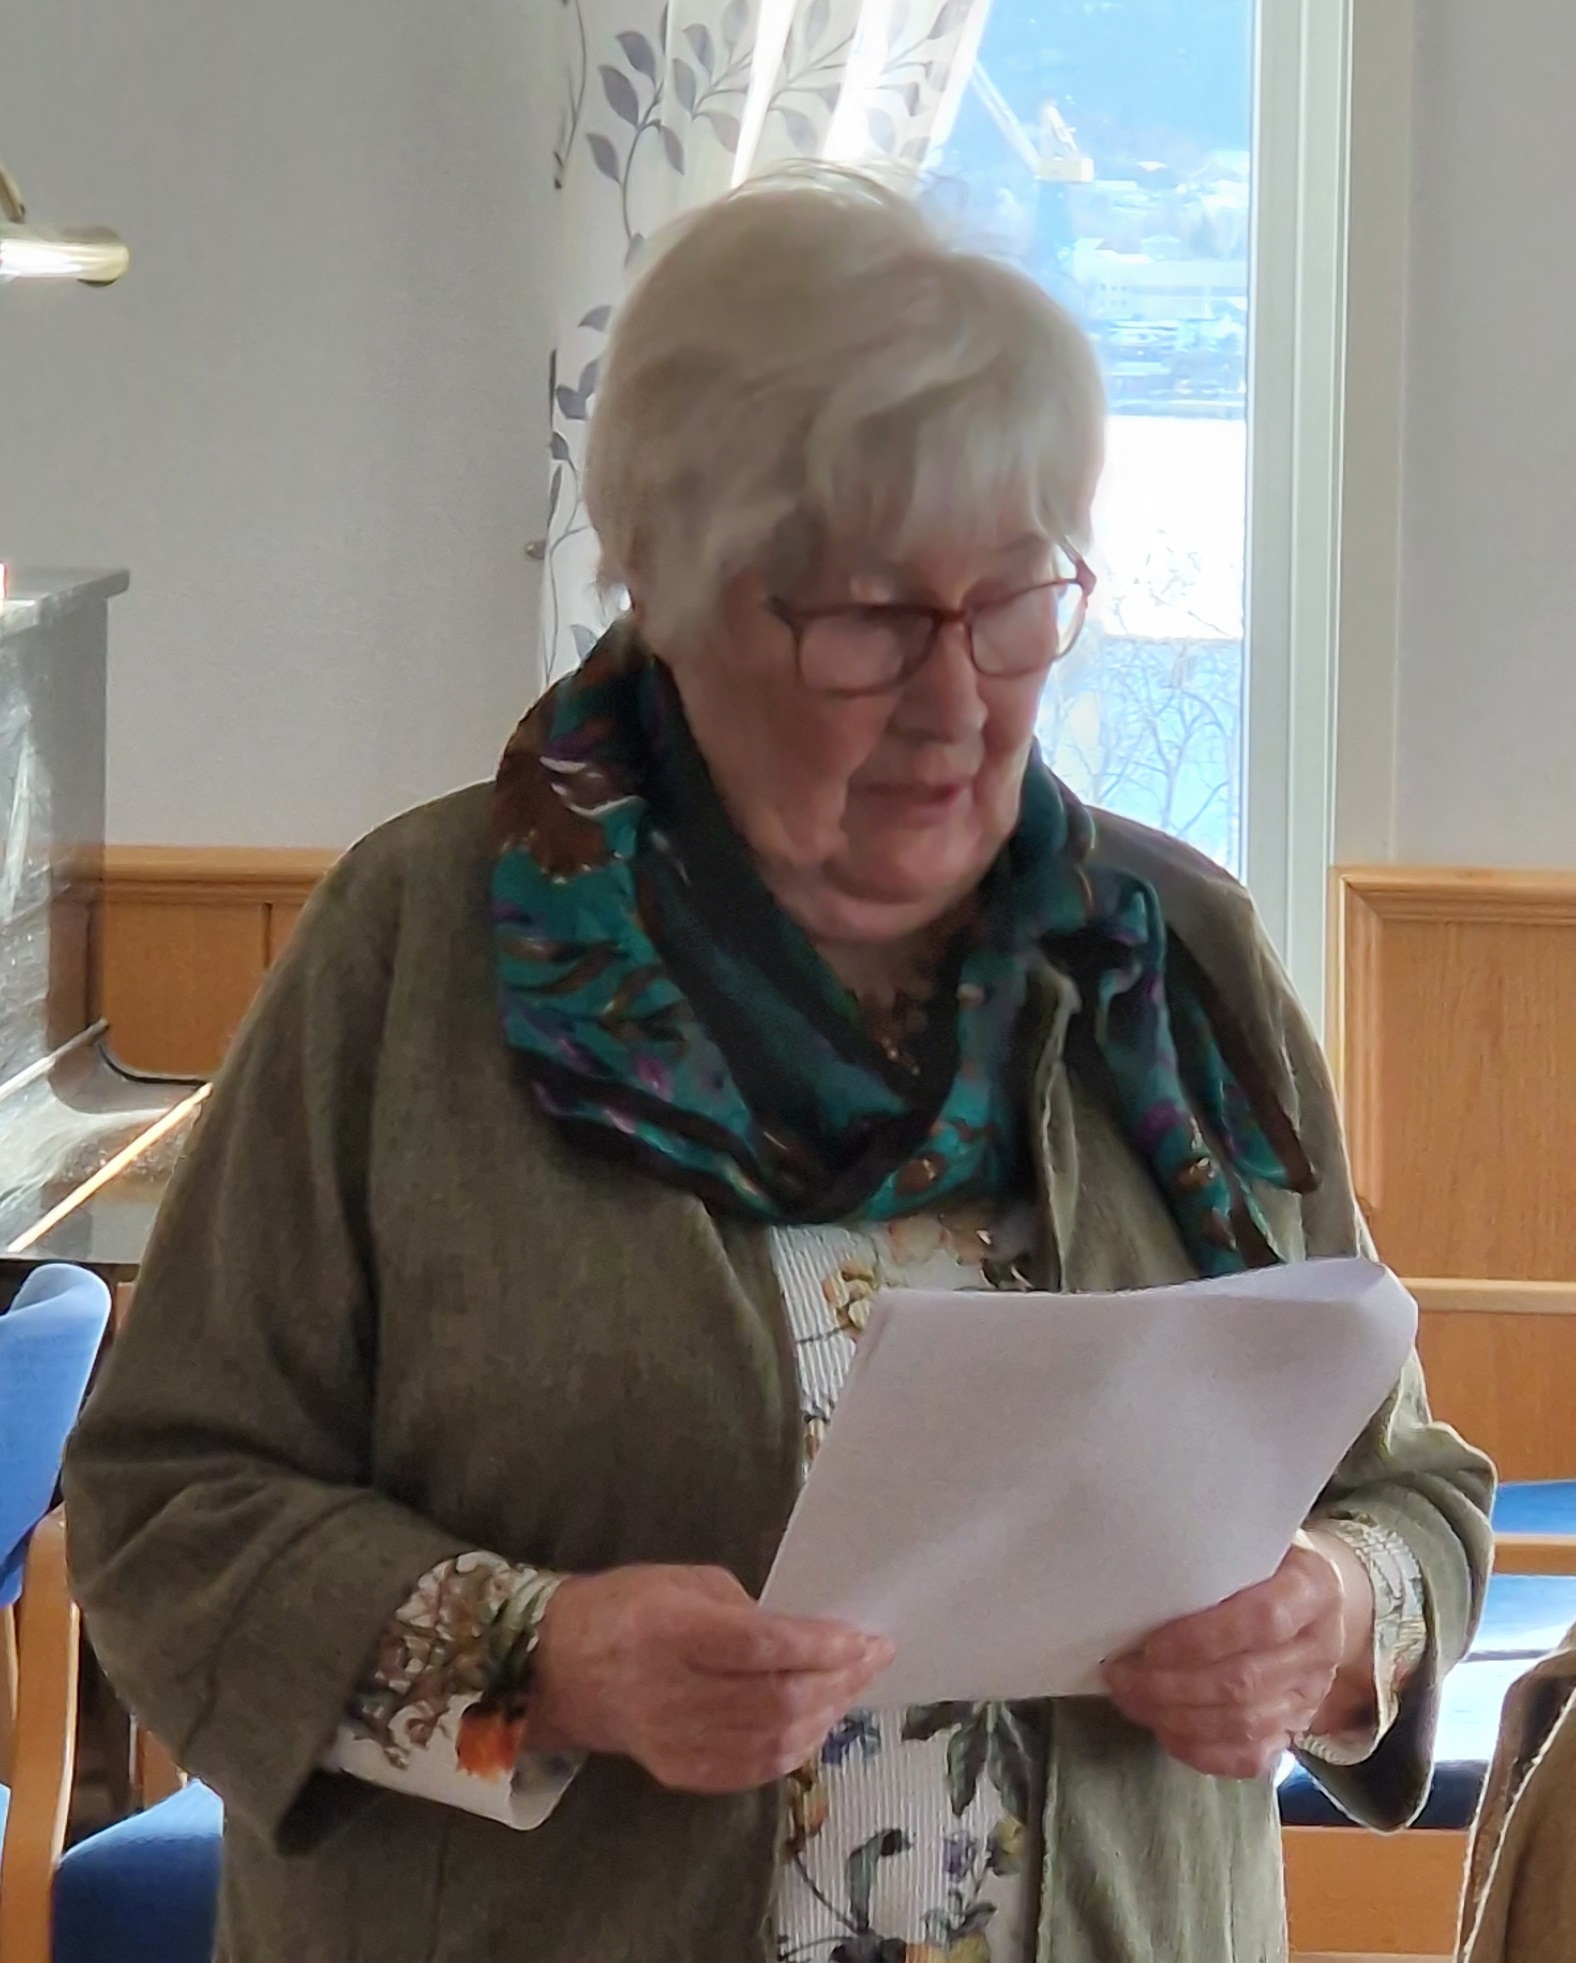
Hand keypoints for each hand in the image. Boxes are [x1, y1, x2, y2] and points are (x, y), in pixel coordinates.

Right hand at [528, 1563, 893, 1793]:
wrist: (558, 1669)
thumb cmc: (626, 1606)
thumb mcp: (684, 1581)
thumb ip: (746, 1611)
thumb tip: (807, 1637)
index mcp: (671, 1631)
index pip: (763, 1646)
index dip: (822, 1645)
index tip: (865, 1635)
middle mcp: (673, 1693)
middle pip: (777, 1699)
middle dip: (838, 1680)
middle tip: (874, 1659)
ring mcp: (676, 1741)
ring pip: (773, 1741)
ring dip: (825, 1715)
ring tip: (852, 1687)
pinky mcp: (678, 1772)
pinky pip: (752, 1769)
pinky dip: (794, 1748)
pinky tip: (816, 1722)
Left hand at [1101, 1530, 1375, 1779]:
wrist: (1314, 1597)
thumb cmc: (1264, 1562)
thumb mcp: (1249, 1539)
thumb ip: (1212, 1552)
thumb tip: (1140, 1567)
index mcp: (1313, 1588)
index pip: (1262, 1621)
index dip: (1201, 1639)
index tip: (1149, 1645)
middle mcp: (1320, 1647)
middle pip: (1244, 1681)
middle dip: (1170, 1685)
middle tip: (1120, 1675)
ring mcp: (1311, 1696)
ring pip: (1243, 1725)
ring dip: (1176, 1718)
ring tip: (1130, 1698)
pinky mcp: (1296, 1730)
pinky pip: (1250, 1758)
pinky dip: (1201, 1751)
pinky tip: (1163, 1729)